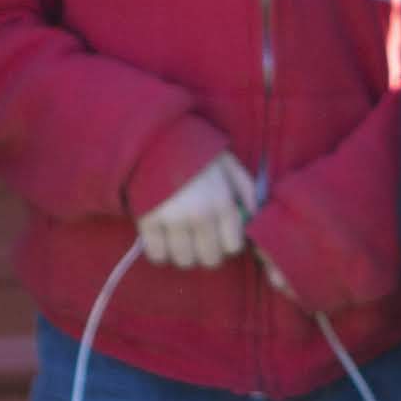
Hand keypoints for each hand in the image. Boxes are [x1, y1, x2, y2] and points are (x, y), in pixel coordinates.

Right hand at [136, 151, 255, 269]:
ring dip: (184, 254)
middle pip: (210, 259)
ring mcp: (173, 221)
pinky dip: (160, 252)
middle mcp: (200, 216)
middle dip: (207, 253)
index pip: (233, 246)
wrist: (155, 139)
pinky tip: (161, 240)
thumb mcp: (229, 164)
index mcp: (222, 202)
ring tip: (180, 241)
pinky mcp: (148, 222)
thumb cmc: (195, 153)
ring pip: (185, 261)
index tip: (220, 236)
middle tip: (200, 241)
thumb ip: (246, 190)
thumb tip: (253, 215)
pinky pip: (157, 255)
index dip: (227, 244)